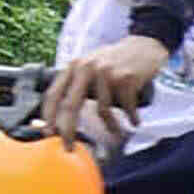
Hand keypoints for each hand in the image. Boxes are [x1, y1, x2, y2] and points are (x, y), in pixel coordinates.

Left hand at [41, 33, 171, 150]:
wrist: (145, 45)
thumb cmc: (117, 61)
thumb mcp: (92, 66)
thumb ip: (79, 84)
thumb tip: (65, 115)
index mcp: (74, 67)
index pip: (53, 94)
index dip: (48, 116)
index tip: (48, 133)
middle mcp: (86, 68)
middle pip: (70, 105)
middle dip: (68, 130)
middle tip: (69, 147)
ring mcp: (106, 73)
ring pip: (103, 110)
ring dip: (111, 127)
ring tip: (117, 134)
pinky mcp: (125, 78)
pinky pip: (126, 106)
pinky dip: (131, 117)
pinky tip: (134, 121)